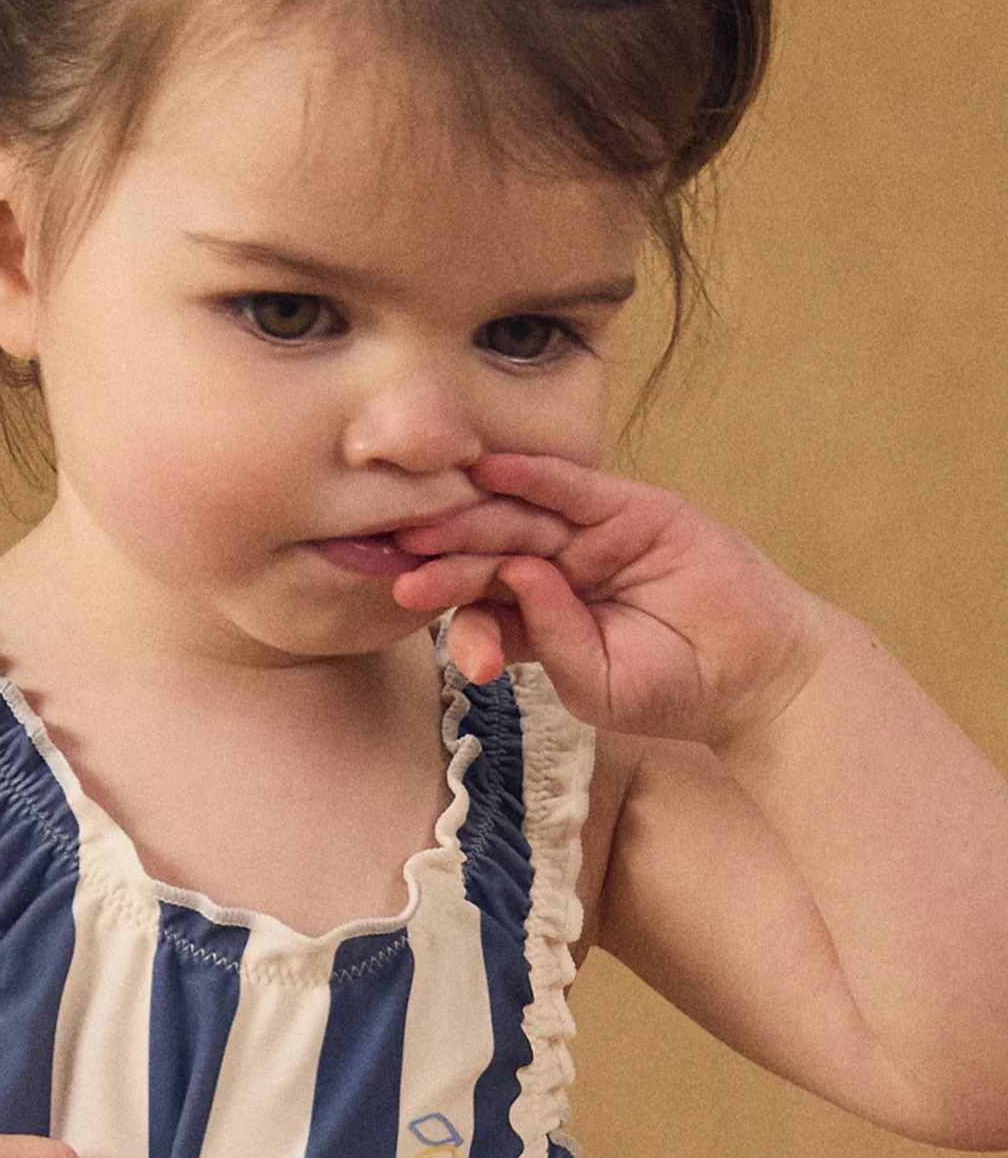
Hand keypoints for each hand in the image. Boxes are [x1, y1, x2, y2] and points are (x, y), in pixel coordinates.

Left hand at [392, 453, 832, 746]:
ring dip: (473, 514)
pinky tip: (491, 469)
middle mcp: (555, 571)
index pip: (481, 604)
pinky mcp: (630, 510)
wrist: (754, 675)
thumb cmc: (672, 689)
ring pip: (521, 518)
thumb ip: (550, 638)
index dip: (449, 600)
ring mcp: (590, 538)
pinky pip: (572, 488)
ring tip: (431, 513)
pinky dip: (532, 474)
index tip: (408, 596)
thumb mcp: (596, 683)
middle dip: (445, 550)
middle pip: (489, 553)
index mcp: (536, 618)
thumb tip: (516, 576)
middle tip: (402, 545)